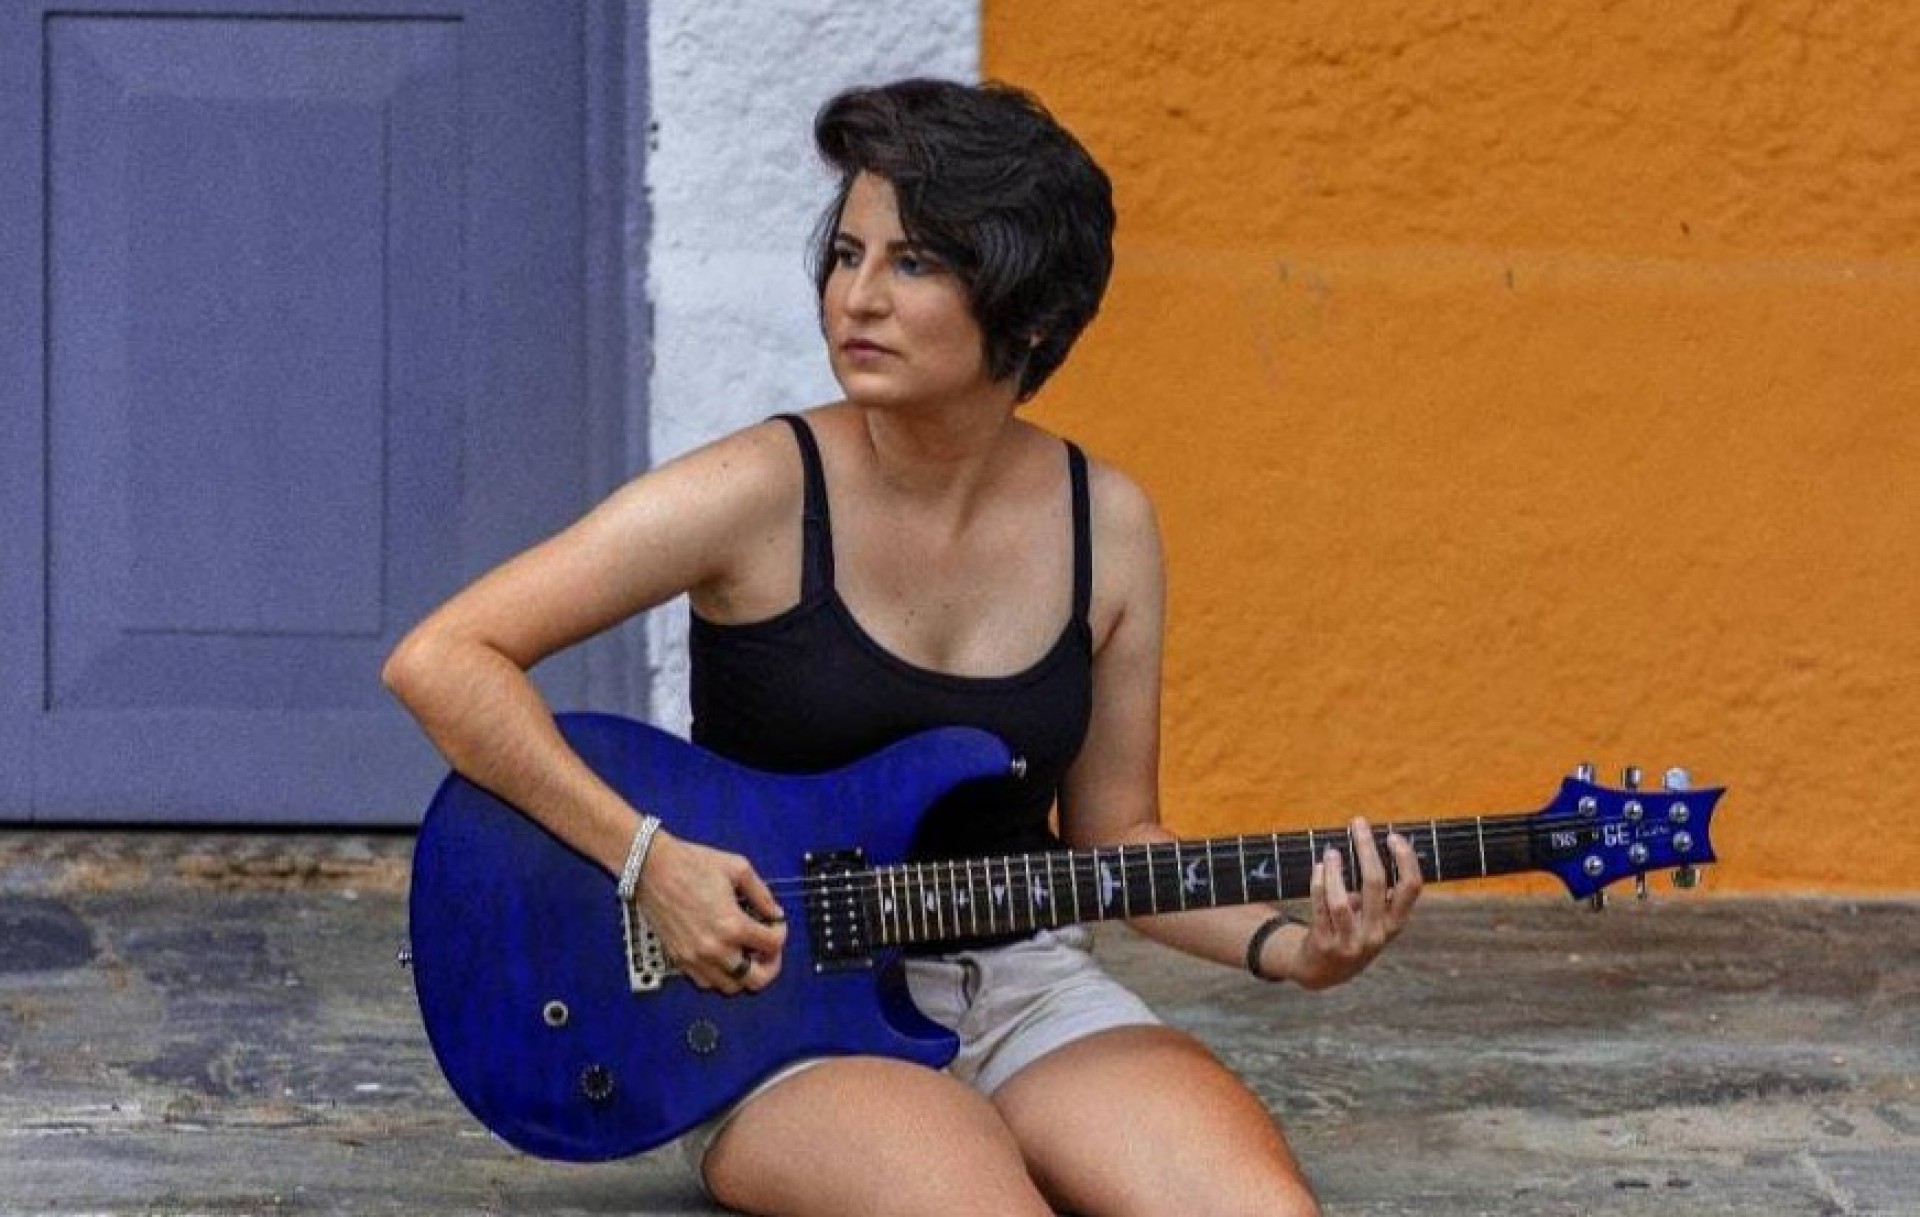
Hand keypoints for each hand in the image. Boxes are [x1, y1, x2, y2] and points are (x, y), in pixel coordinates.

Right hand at [634, 829, 787, 994]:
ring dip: (745, 973)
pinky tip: (724, 957)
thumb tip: (774, 912)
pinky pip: (706, 983)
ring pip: (731, 987)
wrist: (652, 867)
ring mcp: (695, 957)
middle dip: (770, 965)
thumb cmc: (689, 864)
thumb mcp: (738, 869)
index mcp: (732, 925)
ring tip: (746, 954)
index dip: (780, 933)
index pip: (773, 945)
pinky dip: (720, 976)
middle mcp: (714, 948)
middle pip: (757, 979)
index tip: (775, 925)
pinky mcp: (679, 959)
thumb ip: (762, 894)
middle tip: (769, 951)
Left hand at [1284, 817, 1421, 989]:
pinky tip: (1319, 867)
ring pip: (1341, 900)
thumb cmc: (1352, 931)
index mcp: (1395, 924)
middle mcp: (1376, 934)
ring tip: (1331, 851)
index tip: (1393, 835)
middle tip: (1358, 823)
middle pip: (1375, 884)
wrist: (1322, 971)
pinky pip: (1320, 908)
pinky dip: (1319, 884)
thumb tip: (1370, 842)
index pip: (1411, 888)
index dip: (1405, 859)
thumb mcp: (1373, 919)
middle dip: (1367, 848)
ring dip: (1336, 870)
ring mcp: (1349, 941)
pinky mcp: (1324, 943)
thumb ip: (1376, 891)